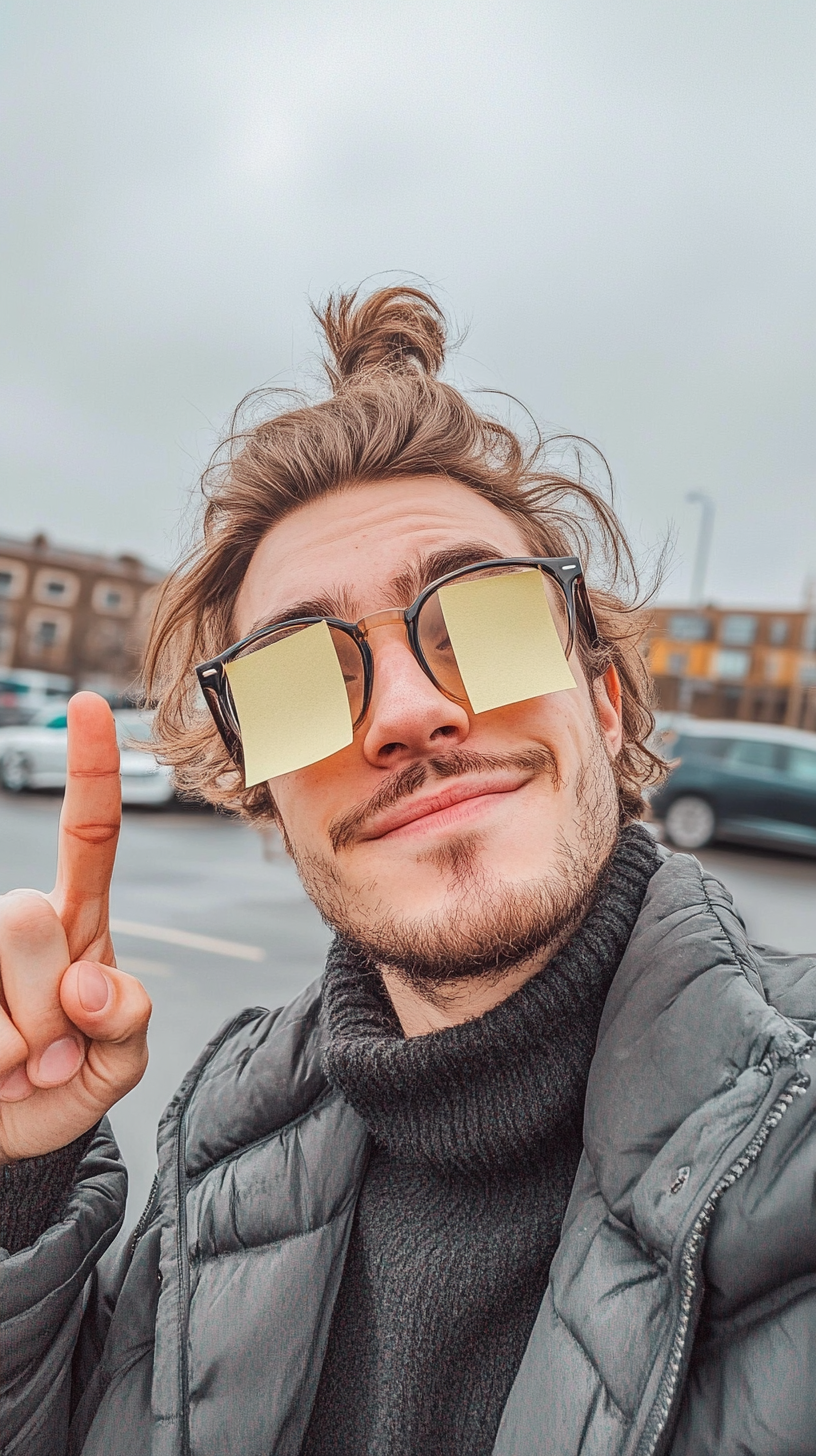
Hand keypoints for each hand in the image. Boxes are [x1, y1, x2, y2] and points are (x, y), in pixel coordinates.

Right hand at [0, 693, 150, 1163]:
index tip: (92, 706)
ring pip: (6, 963)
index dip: (90, 772)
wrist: (6, 1140)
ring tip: (15, 1068)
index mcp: (75, 922)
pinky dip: (0, 1066)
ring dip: (19, 1045)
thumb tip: (87, 986)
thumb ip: (124, 1026)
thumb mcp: (113, 1064)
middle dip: (51, 1005)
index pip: (88, 837)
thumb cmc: (58, 1087)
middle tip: (48, 1054)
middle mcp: (16, 922)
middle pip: (33, 916)